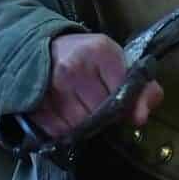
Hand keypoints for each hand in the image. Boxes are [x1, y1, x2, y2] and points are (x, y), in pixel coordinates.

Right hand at [25, 32, 162, 139]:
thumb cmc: (87, 57)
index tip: (116, 96)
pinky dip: (66, 128)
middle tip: (96, 100)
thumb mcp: (116, 62)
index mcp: (99, 51)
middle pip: (100, 112)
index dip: (122, 101)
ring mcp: (51, 86)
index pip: (121, 93)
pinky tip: (65, 111)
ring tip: (80, 104)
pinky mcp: (37, 104)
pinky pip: (60, 131)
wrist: (42, 48)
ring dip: (84, 122)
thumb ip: (140, 88)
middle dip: (102, 113)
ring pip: (81, 125)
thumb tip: (142, 117)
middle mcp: (73, 67)